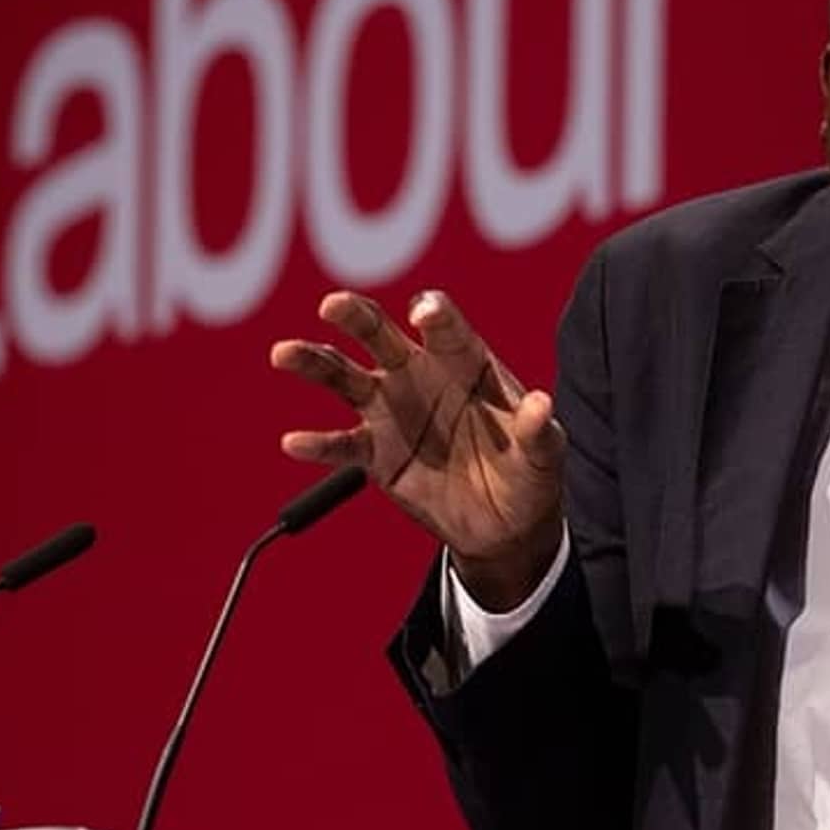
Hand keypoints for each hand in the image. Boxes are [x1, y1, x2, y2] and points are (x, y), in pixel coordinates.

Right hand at [270, 290, 564, 609]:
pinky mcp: (374, 453)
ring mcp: (392, 410)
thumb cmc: (528, 472)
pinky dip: (317, 445)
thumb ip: (538, 430)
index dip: (435, 316)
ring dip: (314, 362)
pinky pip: (341, 445)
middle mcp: (420, 374)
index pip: (446, 327)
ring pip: (345, 376)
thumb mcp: (544, 453)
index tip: (423, 314)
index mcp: (464, 360)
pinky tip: (295, 443)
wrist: (505, 524)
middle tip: (333, 305)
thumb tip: (541, 406)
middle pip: (380, 334)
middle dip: (357, 316)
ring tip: (284, 353)